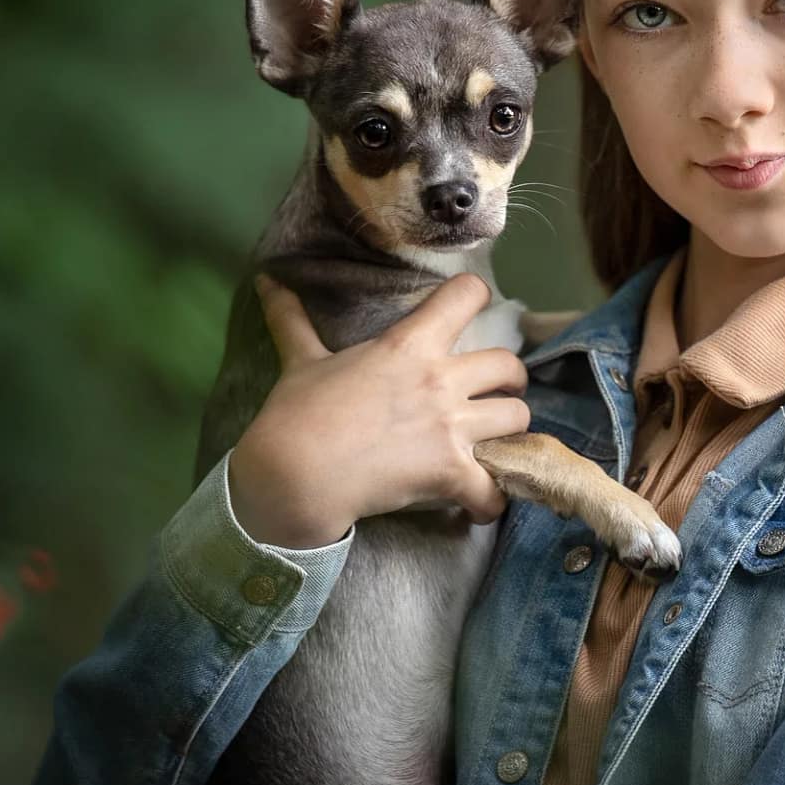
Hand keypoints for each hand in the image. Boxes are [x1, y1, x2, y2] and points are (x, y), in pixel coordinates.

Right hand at [229, 272, 530, 546]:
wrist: (294, 474)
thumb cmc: (296, 414)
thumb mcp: (300, 361)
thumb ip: (292, 320)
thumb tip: (266, 282)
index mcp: (408, 345)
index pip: (465, 297)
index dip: (475, 297)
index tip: (474, 307)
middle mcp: (440, 380)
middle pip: (509, 366)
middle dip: (510, 380)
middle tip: (498, 393)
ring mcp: (450, 428)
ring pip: (518, 419)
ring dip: (511, 433)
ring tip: (495, 444)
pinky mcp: (451, 473)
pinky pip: (495, 489)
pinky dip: (493, 499)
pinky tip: (481, 502)